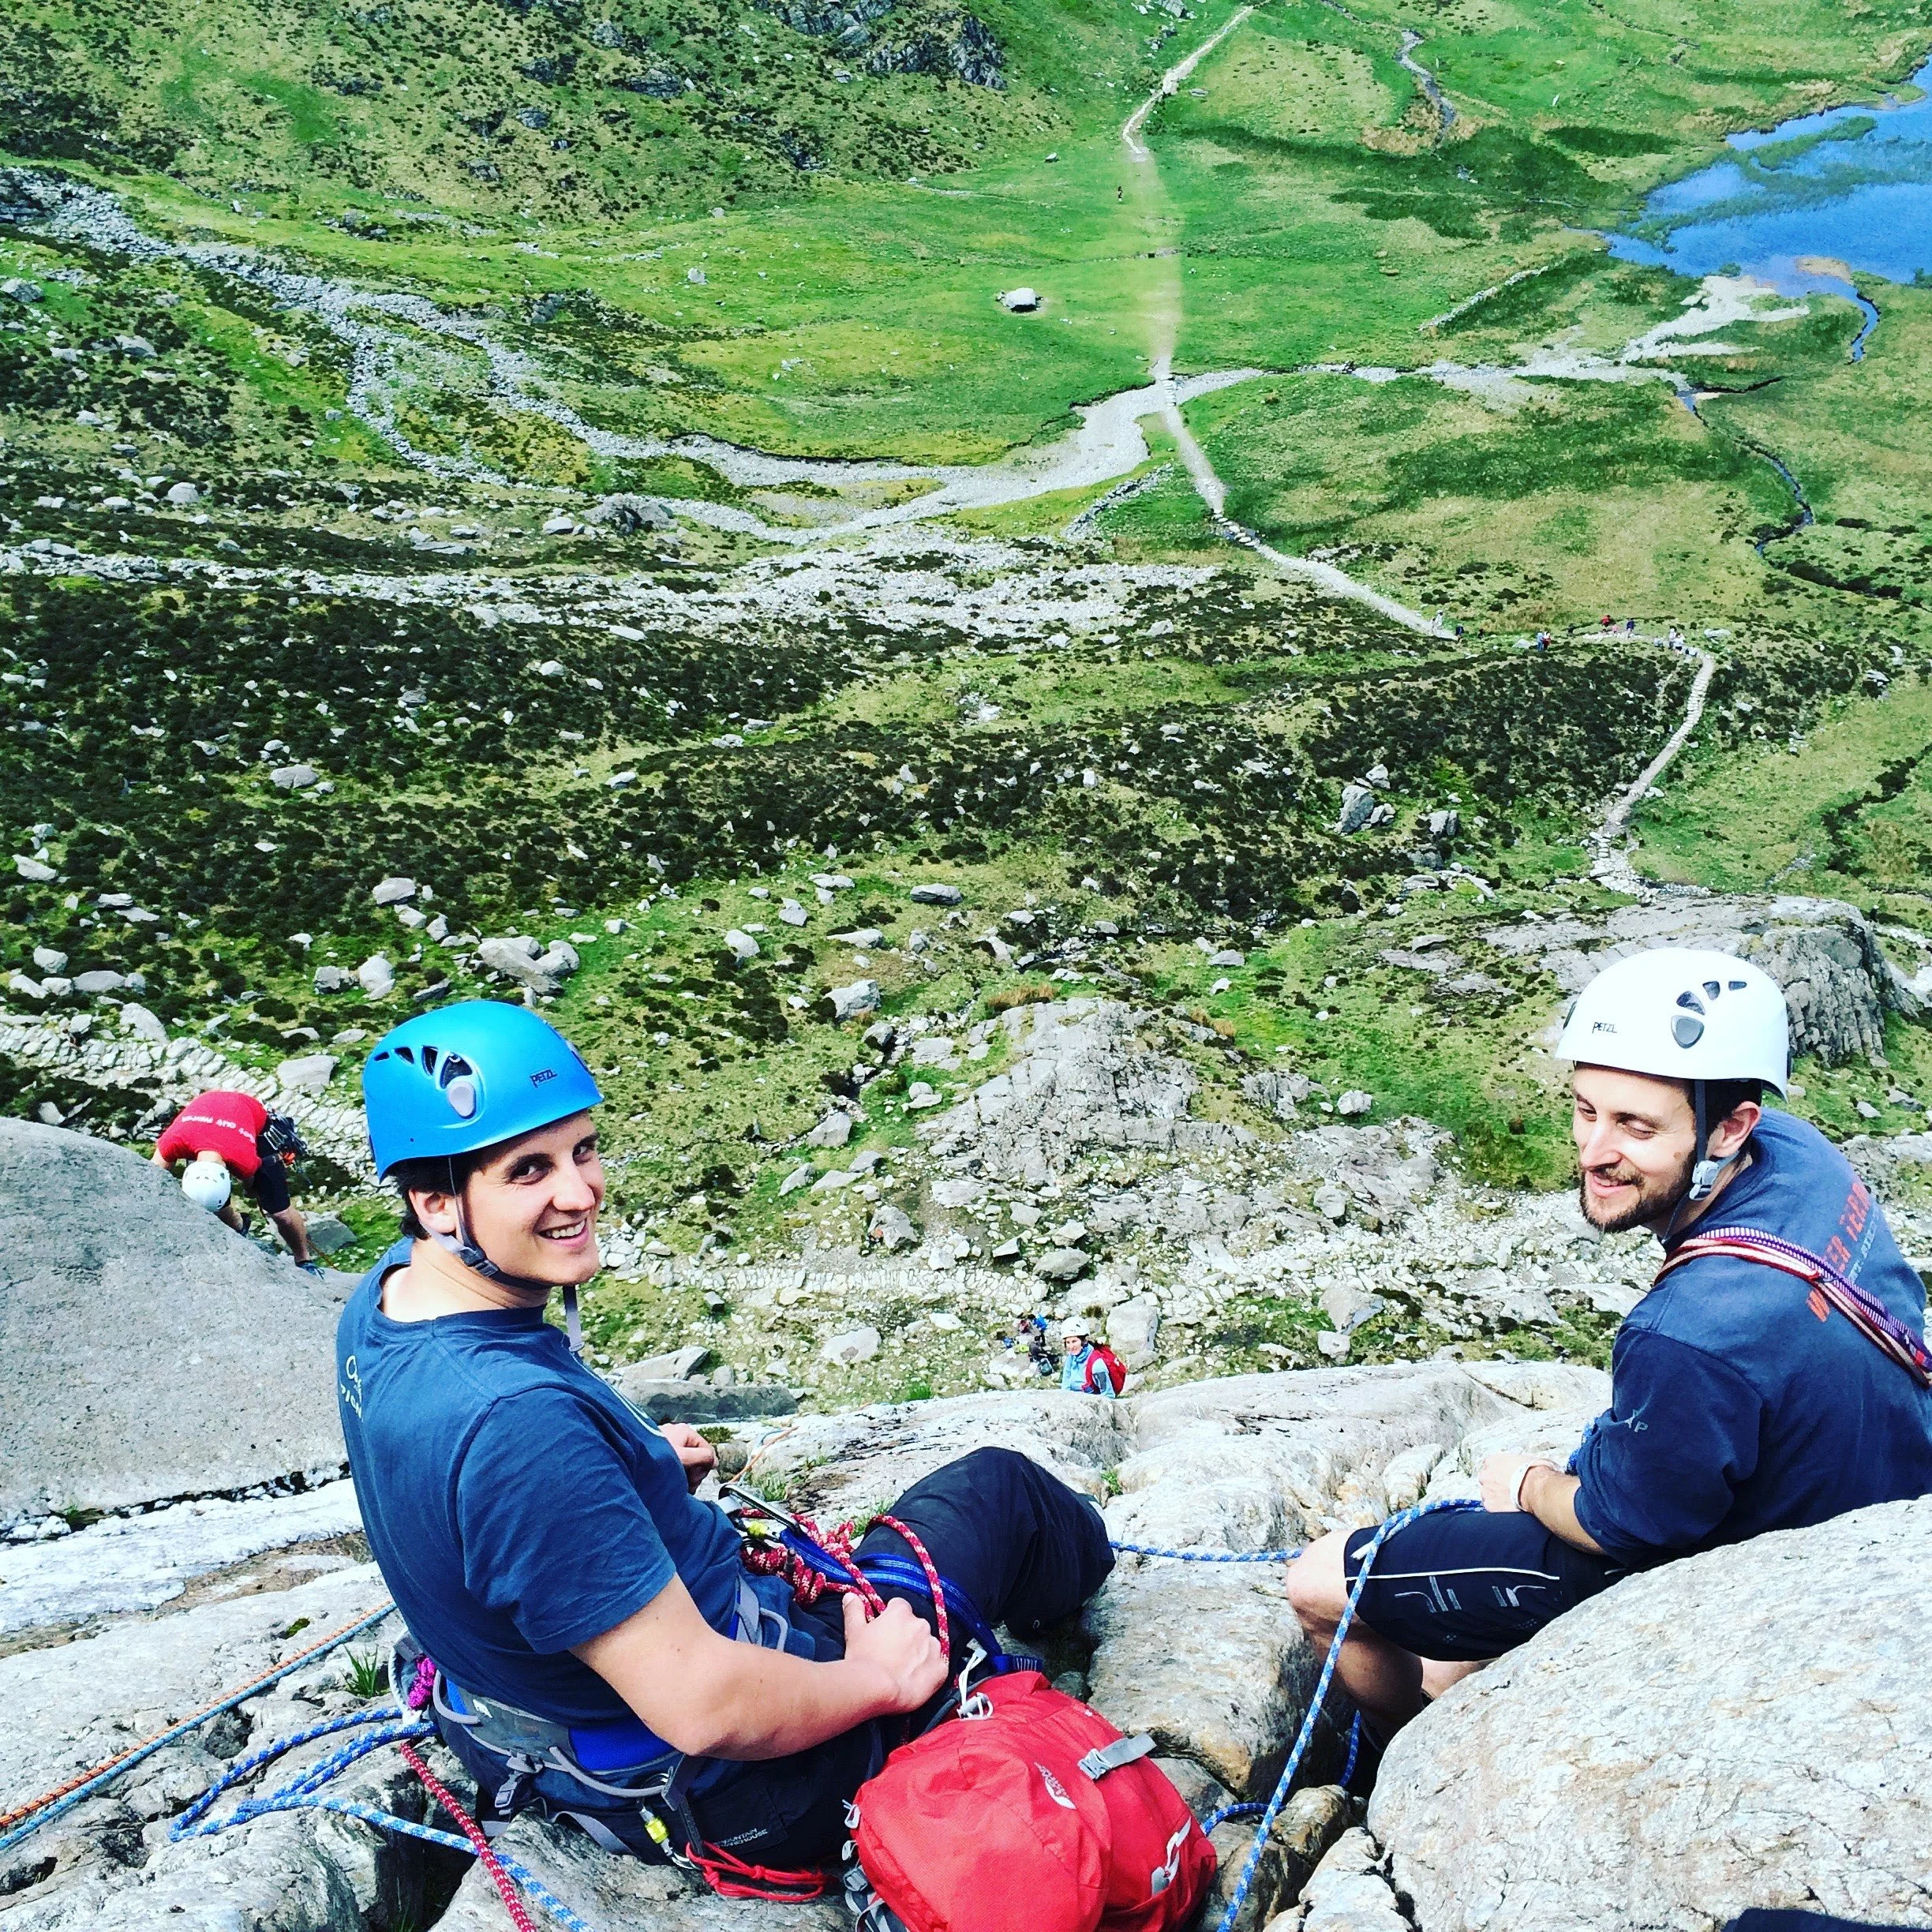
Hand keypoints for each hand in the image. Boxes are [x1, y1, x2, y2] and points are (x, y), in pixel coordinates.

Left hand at [659, 1421, 717, 1491]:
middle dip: (694, 1473)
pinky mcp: (661, 1451)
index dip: (705, 1466)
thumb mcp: (684, 1457)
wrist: (632, 1459)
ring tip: (678, 1484)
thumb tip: (714, 1461)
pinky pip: (676, 1462)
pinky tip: (671, 1481)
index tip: (696, 1479)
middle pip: (697, 1456)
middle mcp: (678, 1433)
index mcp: (685, 1431)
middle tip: (687, 1484)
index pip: (707, 1449)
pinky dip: (676, 1472)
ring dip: (686, 1475)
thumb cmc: (655, 1457)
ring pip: (687, 1461)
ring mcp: (669, 1442)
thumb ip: (703, 1457)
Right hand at [842, 1594, 947, 1714]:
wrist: (874, 1688)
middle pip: (915, 1626)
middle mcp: (921, 1625)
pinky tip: (917, 1679)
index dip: (891, 1619)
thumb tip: (851, 1596)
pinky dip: (930, 1671)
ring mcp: (933, 1646)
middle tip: (892, 1653)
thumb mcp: (854, 1631)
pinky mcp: (941, 1669)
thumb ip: (855, 1610)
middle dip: (907, 1636)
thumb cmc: (863, 1659)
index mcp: (901, 1613)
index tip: (885, 1632)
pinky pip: (939, 1666)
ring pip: (928, 1645)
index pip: (899, 1607)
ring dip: (920, 1652)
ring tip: (904, 1669)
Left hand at [1479, 1453, 1553, 1514]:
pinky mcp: (1490, 1505)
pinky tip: (1506, 1507)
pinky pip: (1490, 1506)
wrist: (1536, 1488)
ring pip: (1486, 1494)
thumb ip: (1519, 1462)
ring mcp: (1487, 1490)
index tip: (1506, 1477)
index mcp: (1493, 1461)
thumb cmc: (1535, 1473)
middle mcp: (1486, 1474)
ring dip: (1495, 1496)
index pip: (1489, 1465)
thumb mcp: (1528, 1459)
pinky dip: (1496, 1508)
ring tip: (1508, 1499)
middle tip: (1509, 1489)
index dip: (1499, 1472)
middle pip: (1486, 1479)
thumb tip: (1527, 1465)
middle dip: (1495, 1484)